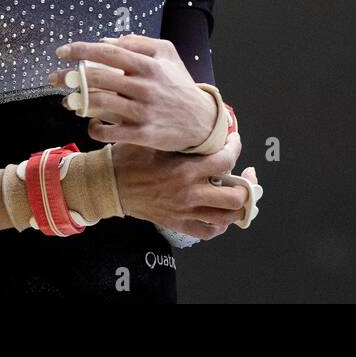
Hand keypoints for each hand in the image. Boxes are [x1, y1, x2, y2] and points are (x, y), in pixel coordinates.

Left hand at [49, 33, 218, 151]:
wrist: (202, 121)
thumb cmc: (179, 85)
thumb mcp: (168, 55)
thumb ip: (139, 43)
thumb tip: (106, 41)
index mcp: (149, 65)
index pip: (108, 53)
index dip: (81, 50)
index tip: (62, 52)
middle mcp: (145, 87)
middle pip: (98, 78)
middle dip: (70, 77)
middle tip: (54, 78)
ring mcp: (144, 112)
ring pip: (100, 105)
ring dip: (77, 102)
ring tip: (68, 102)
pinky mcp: (143, 134)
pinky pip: (109, 132)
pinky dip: (94, 127)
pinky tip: (92, 122)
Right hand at [112, 132, 252, 239]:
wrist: (108, 185)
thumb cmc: (129, 159)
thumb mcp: (154, 138)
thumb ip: (180, 135)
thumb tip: (203, 124)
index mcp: (185, 170)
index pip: (226, 160)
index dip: (236, 148)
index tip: (234, 142)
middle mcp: (189, 193)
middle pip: (236, 196)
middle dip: (247, 184)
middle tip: (246, 174)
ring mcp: (184, 212)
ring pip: (227, 217)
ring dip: (237, 206)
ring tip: (237, 193)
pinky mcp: (177, 224)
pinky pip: (209, 232)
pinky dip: (220, 225)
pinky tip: (220, 212)